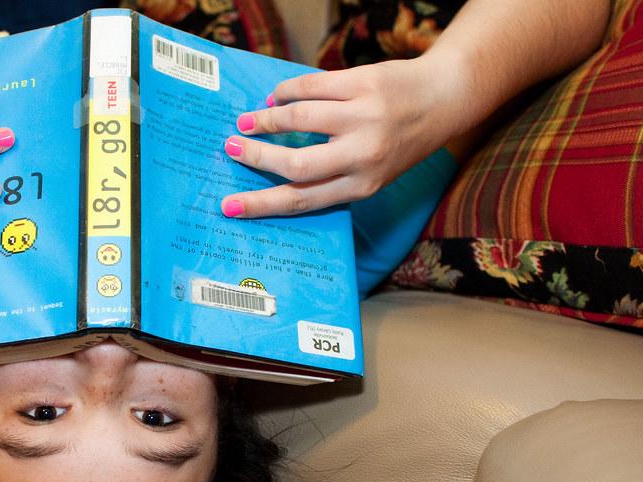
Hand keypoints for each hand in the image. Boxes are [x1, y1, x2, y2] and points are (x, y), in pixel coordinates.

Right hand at [220, 56, 462, 217]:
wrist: (443, 98)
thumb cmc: (401, 142)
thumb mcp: (372, 173)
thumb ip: (332, 178)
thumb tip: (274, 179)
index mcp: (362, 185)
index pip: (303, 200)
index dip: (262, 204)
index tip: (230, 206)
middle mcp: (364, 155)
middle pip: (296, 164)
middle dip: (257, 157)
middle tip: (230, 148)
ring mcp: (364, 117)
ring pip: (300, 119)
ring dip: (266, 120)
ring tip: (247, 121)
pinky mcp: (363, 83)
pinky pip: (312, 87)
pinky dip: (286, 92)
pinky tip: (275, 97)